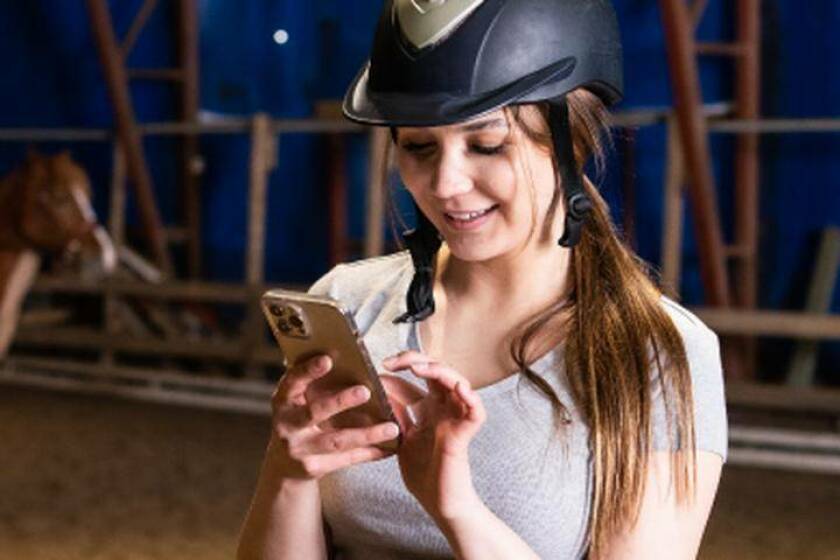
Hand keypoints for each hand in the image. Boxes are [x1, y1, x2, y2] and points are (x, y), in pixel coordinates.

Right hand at [267, 354, 399, 480]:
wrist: (284, 465)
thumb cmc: (298, 420)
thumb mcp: (297, 400)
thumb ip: (313, 383)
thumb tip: (343, 356)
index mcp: (284, 401)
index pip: (293, 381)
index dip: (309, 370)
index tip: (328, 359)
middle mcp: (287, 424)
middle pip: (315, 412)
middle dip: (340, 401)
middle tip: (365, 391)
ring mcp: (298, 449)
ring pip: (336, 440)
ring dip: (366, 434)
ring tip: (392, 428)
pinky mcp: (312, 468)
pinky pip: (345, 460)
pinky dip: (369, 453)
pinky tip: (389, 447)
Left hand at [381, 351, 486, 521]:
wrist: (438, 503)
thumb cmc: (424, 474)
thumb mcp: (401, 438)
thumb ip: (395, 415)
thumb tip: (380, 392)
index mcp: (431, 407)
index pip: (420, 376)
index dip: (401, 367)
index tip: (380, 367)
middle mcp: (445, 409)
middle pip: (438, 371)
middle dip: (417, 360)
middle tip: (395, 360)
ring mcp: (456, 419)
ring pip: (458, 383)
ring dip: (440, 371)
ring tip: (419, 368)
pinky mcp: (464, 435)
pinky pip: (476, 412)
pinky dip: (471, 398)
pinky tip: (459, 389)